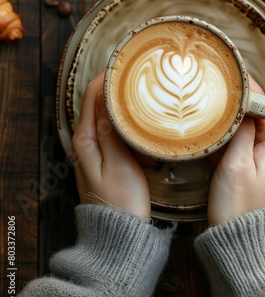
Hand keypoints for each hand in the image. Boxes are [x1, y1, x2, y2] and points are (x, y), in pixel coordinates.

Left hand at [72, 71, 150, 218]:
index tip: (125, 63)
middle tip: (140, 76)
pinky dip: (129, 127)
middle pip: (98, 103)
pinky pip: (116, 133)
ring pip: (109, 117)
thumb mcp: (119, 163)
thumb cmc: (122, 201)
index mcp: (85, 140)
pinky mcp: (106, 157)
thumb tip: (106, 98)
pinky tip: (144, 131)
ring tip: (146, 98)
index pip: (91, 95)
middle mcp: (86, 141)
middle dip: (117, 88)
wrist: (120, 233)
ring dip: (125, 108)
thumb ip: (111, 130)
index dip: (106, 76)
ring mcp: (95, 150)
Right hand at [207, 79, 264, 224]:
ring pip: (235, 126)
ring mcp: (252, 154)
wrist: (234, 239)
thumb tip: (243, 102)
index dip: (244, 87)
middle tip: (207, 88)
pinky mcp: (238, 165)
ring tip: (200, 103)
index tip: (225, 75)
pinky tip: (201, 129)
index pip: (261, 102)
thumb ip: (242, 131)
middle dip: (229, 101)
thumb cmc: (238, 204)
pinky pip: (228, 141)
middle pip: (247, 112)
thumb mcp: (238, 164)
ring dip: (221, 117)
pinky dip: (216, 134)